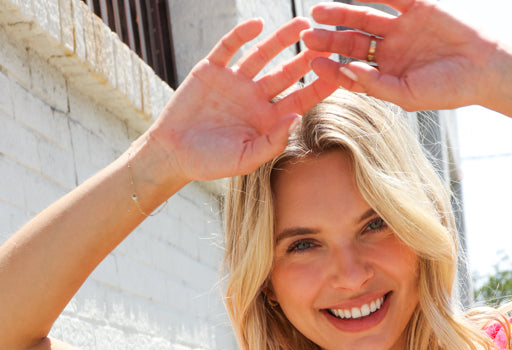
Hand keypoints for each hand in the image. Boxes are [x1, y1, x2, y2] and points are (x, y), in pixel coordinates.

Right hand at [145, 17, 339, 184]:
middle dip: (306, 59)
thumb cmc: (211, 163)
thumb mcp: (246, 159)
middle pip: (287, 73)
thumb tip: (296, 119)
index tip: (338, 75)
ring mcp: (235, 81)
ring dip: (281, 39)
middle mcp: (255, 97)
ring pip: (263, 55)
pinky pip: (230, 47)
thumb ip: (272, 142)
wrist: (173, 153)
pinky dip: (242, 35)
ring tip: (302, 24)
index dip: (318, 88)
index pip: (299, 101)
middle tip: (327, 42)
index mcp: (267, 120)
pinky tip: (257, 25)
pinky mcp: (212, 69)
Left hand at [301, 1, 498, 112]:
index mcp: (387, 76)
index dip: (331, 67)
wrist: (483, 67)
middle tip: (306, 35)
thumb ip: (376, 84)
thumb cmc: (448, 89)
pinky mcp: (415, 6)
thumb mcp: (407, 95)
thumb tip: (346, 70)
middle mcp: (390, 52)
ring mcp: (401, 27)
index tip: (311, 64)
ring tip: (318, 11)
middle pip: (352, 42)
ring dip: (340, 13)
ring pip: (363, 17)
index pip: (352, 70)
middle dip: (329, 39)